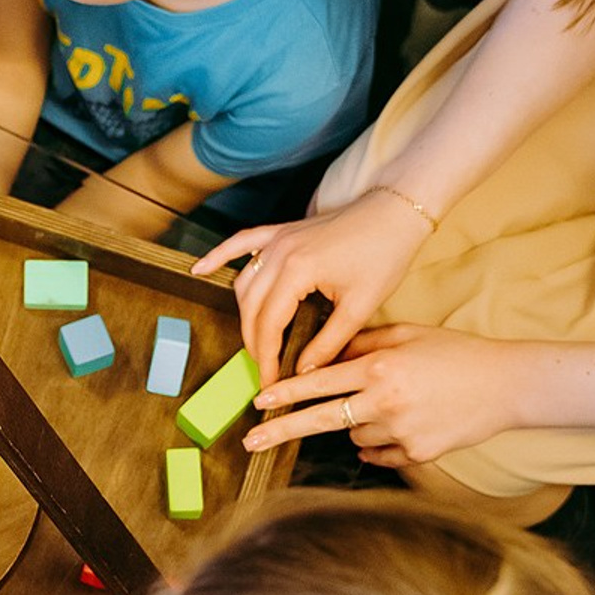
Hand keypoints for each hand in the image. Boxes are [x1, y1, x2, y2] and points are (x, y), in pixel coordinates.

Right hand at [190, 190, 431, 384]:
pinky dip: (218, 257)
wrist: (395, 213)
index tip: (270, 382)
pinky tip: (199, 269)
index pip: (269, 324)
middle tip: (265, 370)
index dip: (266, 357)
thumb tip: (304, 370)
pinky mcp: (280, 231)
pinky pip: (240, 244)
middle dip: (254, 343)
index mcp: (297, 271)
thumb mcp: (361, 306)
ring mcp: (276, 239)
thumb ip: (329, 341)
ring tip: (255, 342)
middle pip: (250, 308)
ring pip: (243, 284)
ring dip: (244, 314)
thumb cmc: (384, 254)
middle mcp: (278, 253)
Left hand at [245, 323, 525, 468]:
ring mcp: (402, 432)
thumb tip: (322, 356)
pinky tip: (402, 423)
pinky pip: (378, 453)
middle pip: (320, 420)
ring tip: (394, 403)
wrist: (507, 385)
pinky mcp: (417, 454)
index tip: (258, 402)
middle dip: (280, 431)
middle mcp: (386, 402)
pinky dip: (378, 442)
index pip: (319, 382)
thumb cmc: (455, 354)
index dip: (285, 393)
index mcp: (380, 368)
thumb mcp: (406, 335)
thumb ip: (361, 343)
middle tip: (250, 441)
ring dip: (357, 422)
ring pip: (353, 434)